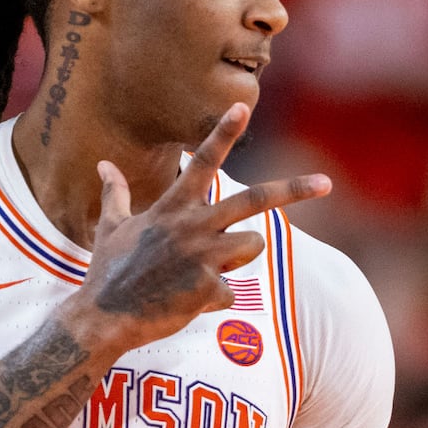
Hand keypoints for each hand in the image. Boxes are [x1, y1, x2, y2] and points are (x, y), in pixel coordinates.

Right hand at [66, 103, 329, 352]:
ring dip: (237, 258)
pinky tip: (185, 304)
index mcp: (171, 208)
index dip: (223, 134)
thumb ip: (115, 192)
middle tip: (326, 183)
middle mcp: (191, 226)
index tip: (243, 108)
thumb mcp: (110, 227)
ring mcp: (201, 257)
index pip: (202, 162)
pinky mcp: (207, 288)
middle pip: (254, 200)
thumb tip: (102, 164)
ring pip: (252, 246)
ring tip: (202, 270)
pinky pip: (230, 292)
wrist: (102, 318)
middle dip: (293, 189)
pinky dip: (212, 300)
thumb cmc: (107, 272)